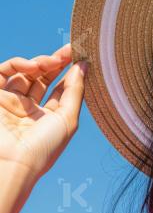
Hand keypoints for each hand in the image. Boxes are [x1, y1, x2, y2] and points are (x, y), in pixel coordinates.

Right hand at [0, 43, 85, 177]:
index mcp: (47, 117)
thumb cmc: (43, 147)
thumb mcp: (67, 119)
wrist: (10, 163)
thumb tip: (84, 66)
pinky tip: (34, 65)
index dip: (70, 72)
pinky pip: (4, 72)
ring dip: (40, 62)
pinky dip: (18, 64)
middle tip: (70, 49)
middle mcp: (27, 109)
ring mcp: (9, 102)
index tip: (82, 56)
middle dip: (57, 62)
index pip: (59, 88)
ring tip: (53, 60)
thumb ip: (75, 91)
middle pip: (43, 78)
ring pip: (25, 73)